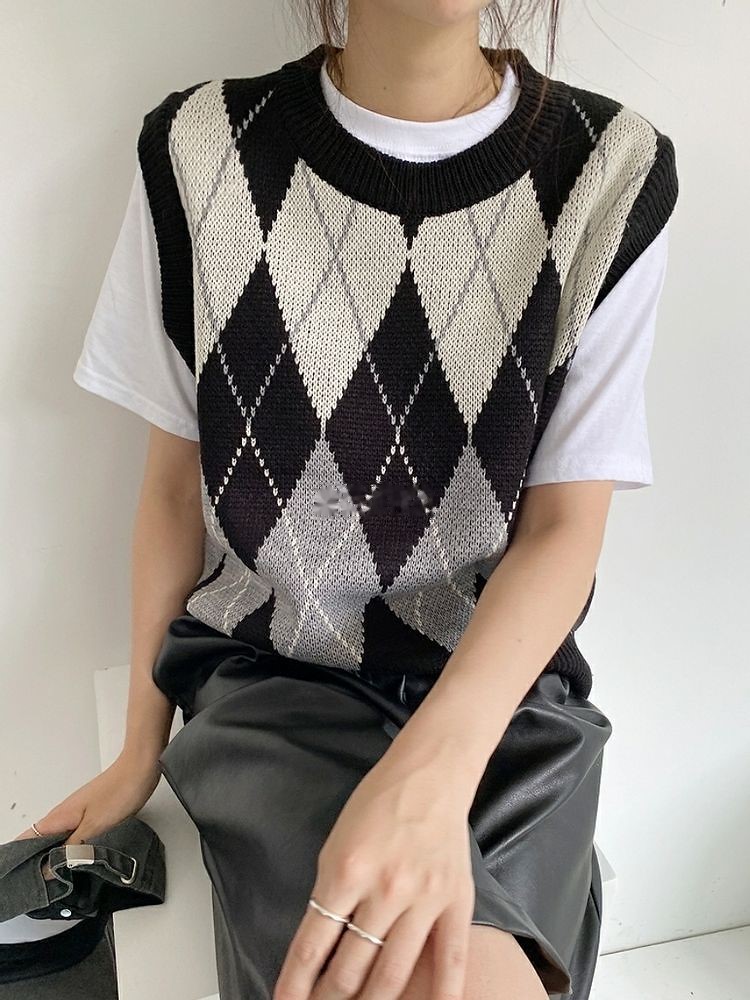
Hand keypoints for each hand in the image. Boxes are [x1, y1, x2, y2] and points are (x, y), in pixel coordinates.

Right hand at [12, 746, 162, 873]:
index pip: (26, 840)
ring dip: (61, 858)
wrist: (140, 769)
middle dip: (41, 864)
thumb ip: (71, 849)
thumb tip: (50, 869)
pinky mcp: (94, 814)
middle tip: (49, 885)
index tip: (27, 878)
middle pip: (42, 843)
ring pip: (60, 840)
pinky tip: (84, 860)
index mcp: (58, 816)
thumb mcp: (93, 827)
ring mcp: (79, 814)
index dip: (23, 860)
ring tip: (65, 878)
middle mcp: (64, 814)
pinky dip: (77, 849)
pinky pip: (77, 836)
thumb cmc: (119, 790)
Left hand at [273, 748, 475, 999]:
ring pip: (393, 974)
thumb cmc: (379, 802)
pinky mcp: (455, 901)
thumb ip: (330, 893)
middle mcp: (385, 889)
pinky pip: (451, 960)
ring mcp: (423, 898)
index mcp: (347, 871)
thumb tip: (321, 945)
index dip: (296, 984)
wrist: (430, 775)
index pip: (313, 944)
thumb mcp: (335, 843)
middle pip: (350, 968)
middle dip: (329, 999)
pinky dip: (443, 996)